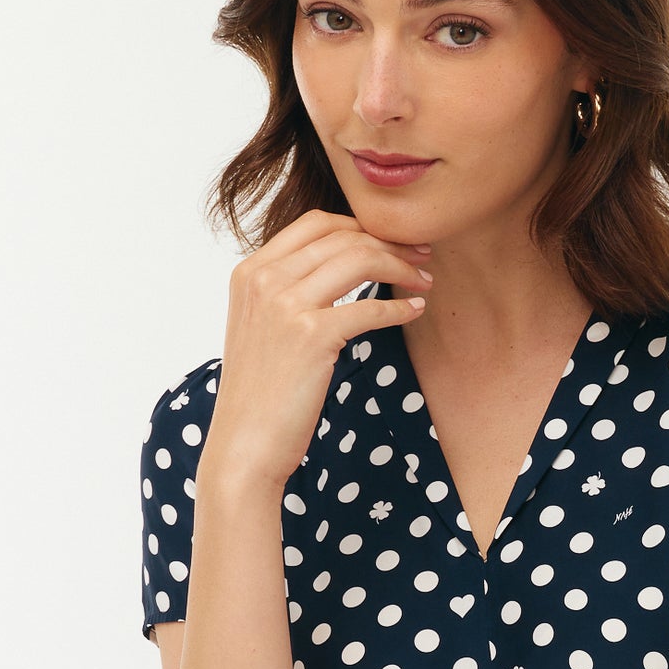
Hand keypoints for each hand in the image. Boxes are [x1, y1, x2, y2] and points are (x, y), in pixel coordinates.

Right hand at [209, 212, 433, 488]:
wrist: (243, 445)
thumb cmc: (260, 395)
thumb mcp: (260, 329)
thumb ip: (286, 294)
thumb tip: (335, 272)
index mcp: (250, 272)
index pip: (315, 223)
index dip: (361, 224)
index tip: (391, 239)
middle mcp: (264, 280)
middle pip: (343, 237)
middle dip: (391, 241)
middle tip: (422, 254)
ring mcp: (285, 305)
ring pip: (360, 260)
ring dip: (402, 266)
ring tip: (425, 280)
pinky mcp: (311, 336)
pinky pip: (370, 307)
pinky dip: (399, 307)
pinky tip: (415, 312)